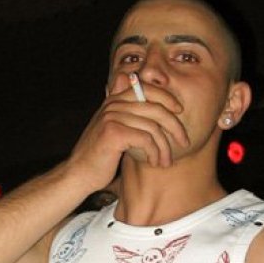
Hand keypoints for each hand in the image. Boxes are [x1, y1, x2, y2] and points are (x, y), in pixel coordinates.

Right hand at [66, 73, 188, 189]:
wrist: (79, 174)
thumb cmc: (99, 156)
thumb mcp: (113, 131)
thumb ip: (127, 116)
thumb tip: (140, 104)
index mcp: (114, 100)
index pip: (147, 88)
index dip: (167, 97)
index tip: (179, 111)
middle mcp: (113, 105)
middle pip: (155, 107)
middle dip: (175, 126)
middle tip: (184, 142)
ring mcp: (112, 117)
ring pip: (153, 127)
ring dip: (164, 147)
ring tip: (166, 162)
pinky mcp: (114, 133)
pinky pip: (145, 139)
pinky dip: (154, 153)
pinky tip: (154, 162)